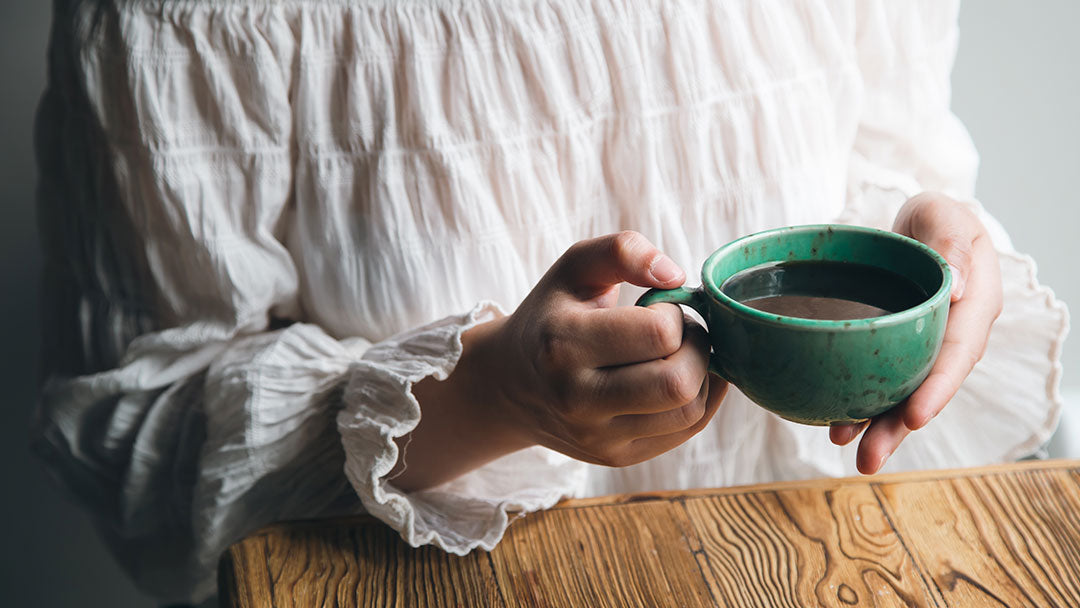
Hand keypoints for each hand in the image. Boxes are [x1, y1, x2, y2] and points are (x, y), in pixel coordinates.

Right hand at [394, 231, 727, 490]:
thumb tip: (676, 275)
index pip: (660, 334)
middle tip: (683, 333)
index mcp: (564, 343)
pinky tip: (682, 380)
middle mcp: (576, 398)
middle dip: (698, 348)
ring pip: (689, 412)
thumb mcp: (573, 269)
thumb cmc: (550, 317)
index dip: (677, 313)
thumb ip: (622, 251)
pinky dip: (699, 402)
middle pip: (679, 382)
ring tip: (682, 356)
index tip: (663, 308)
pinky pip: (684, 433)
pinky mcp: (613, 457)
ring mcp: (595, 435)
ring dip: (703, 376)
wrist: (508, 384)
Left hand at [830, 192, 1002, 473]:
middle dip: (898, 428)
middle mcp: (951, 338)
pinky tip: (833, 422)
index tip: (914, 417)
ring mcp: (923, 349)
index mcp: (974, 310)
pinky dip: (858, 403)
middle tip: (869, 459)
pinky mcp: (896, 351)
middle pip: (927, 389)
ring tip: (844, 448)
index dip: (938, 389)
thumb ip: (952, 244)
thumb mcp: (947, 217)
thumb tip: (956, 288)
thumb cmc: (937, 219)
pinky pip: (880, 381)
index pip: (958, 355)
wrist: (919, 227)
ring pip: (901, 394)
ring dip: (875, 426)